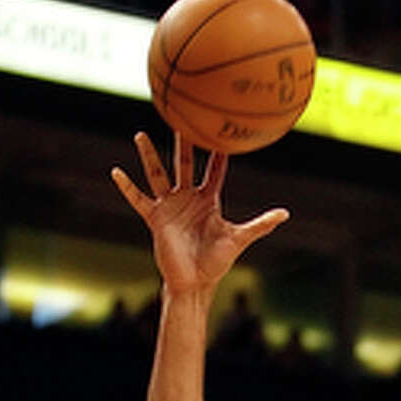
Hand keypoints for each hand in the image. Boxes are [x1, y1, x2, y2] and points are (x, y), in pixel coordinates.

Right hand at [111, 131, 288, 295]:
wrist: (195, 283)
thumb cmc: (217, 262)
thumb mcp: (240, 239)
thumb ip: (260, 225)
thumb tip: (285, 214)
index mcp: (208, 200)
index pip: (213, 170)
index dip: (217, 153)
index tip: (219, 131)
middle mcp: (188, 198)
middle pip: (184, 163)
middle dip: (183, 142)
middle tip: (181, 118)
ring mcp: (170, 207)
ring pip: (157, 174)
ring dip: (149, 156)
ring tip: (140, 134)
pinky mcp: (156, 219)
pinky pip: (139, 199)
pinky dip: (127, 187)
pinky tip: (116, 172)